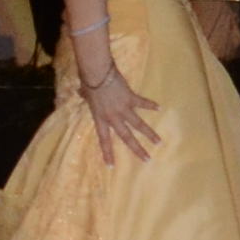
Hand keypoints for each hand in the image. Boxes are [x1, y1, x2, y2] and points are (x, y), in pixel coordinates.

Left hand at [72, 32, 161, 161]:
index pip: (104, 140)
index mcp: (100, 119)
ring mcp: (124, 109)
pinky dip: (150, 105)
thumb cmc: (88, 82)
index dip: (107, 153)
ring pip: (139, 125)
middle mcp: (113, 117)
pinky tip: (159, 108)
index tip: (111, 166)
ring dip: (149, 134)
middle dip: (137, 149)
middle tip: (146, 159)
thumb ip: (84, 96)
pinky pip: (142, 103)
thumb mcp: (85, 93)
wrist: (97, 73)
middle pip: (127, 137)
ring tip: (158, 142)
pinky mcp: (131, 98)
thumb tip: (80, 92)